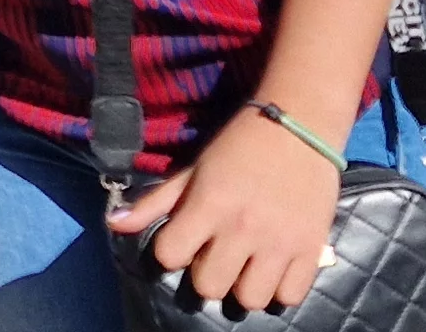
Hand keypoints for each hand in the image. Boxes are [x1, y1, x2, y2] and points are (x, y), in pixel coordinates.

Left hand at [108, 110, 344, 313]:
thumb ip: (154, 202)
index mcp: (209, 204)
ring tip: (247, 266)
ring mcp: (280, 241)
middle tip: (217, 255)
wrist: (299, 125)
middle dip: (207, 274)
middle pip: (209, 287)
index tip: (185, 239)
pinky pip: (290, 296)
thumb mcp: (192, 170)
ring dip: (244, 286)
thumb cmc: (239, 146)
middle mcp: (243, 228)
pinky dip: (280, 289)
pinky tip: (274, 268)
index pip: (170, 255)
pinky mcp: (312, 248)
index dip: (172, 250)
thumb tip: (113, 223)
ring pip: (250, 299)